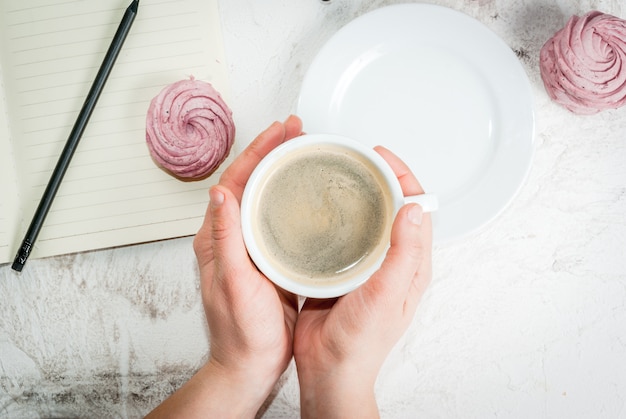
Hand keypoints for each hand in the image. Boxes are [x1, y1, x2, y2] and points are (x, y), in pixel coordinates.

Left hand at [147, 116, 303, 417]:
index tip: (279, 131)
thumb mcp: (233, 284)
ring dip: (279, 170)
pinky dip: (288, 197)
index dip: (257, 152)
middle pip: (249, 182)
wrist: (250, 364)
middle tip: (294, 131)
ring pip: (262, 196)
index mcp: (217, 239)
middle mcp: (230, 238)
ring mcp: (248, 247)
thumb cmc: (242, 332)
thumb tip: (221, 193)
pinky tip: (305, 193)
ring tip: (301, 151)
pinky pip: (274, 217)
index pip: (234, 181)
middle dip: (270, 152)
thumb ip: (225, 239)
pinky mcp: (265, 258)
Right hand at [293, 146, 432, 418]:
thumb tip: (413, 208)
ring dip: (358, 194)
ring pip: (367, 218)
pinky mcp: (340, 270)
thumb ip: (402, 253)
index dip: (403, 176)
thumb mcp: (387, 294)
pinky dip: (336, 216)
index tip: (381, 156)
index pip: (416, 208)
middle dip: (380, 178)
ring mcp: (365, 264)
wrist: (330, 369)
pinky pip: (342, 234)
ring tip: (339, 174)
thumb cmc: (361, 342)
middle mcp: (391, 260)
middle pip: (392, 207)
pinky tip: (320, 208)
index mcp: (411, 263)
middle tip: (358, 158)